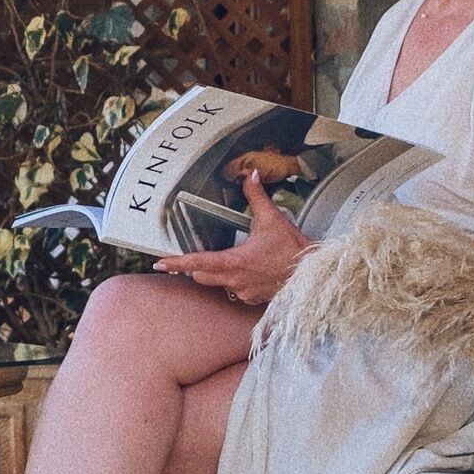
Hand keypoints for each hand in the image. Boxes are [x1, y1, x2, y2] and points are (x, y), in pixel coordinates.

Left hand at [155, 174, 310, 305]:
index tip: (159, 263)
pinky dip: (234, 281)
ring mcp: (244, 292)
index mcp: (235, 262)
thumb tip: (250, 175)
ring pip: (218, 285)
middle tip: (188, 258)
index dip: (176, 263)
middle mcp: (236, 281)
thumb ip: (257, 197)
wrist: (313, 274)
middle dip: (194, 267)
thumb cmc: (293, 249)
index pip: (198, 263)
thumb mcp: (273, 219)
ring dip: (216, 274)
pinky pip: (235, 291)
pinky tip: (247, 270)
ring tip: (226, 260)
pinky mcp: (253, 298)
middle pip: (202, 276)